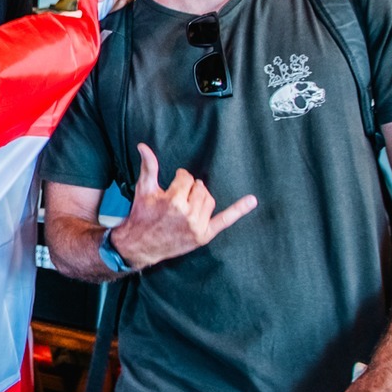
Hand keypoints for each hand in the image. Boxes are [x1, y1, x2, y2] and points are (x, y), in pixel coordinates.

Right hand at [110, 144, 256, 269]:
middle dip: (190, 188)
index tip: (174, 184)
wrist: (140, 245)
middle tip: (180, 194)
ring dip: (202, 197)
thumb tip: (143, 146)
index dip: (180, 179)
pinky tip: (252, 201)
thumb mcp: (143, 189)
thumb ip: (148, 166)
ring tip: (190, 202)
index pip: (187, 179)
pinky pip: (224, 221)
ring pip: (209, 200)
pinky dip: (239, 210)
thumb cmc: (141, 215)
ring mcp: (197, 227)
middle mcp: (187, 214)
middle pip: (200, 188)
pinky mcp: (203, 237)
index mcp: (172, 201)